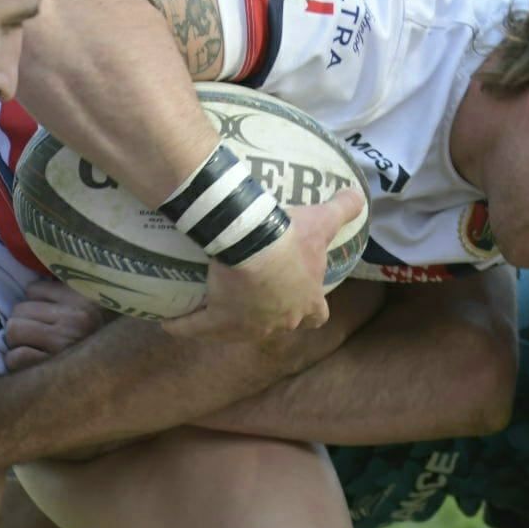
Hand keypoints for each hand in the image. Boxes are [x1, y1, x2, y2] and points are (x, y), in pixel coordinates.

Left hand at [5, 279, 108, 370]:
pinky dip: (17, 361)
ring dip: (17, 342)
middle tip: (35, 336)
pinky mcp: (51, 368)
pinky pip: (16, 356)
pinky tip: (31, 362)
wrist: (114, 376)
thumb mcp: (87, 309)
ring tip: (33, 348)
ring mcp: (63, 345)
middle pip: (19, 310)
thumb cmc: (95, 342)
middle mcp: (75, 321)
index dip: (35, 304)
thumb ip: (63, 294)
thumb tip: (29, 290)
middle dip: (23, 322)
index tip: (46, 317)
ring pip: (14, 330)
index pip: (32, 290)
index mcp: (83, 301)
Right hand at [165, 188, 363, 340]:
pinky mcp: (218, 323)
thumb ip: (345, 208)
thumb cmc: (291, 237)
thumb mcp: (323, 220)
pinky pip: (198, 329)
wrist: (255, 246)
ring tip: (210, 312)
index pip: (316, 316)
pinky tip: (170, 323)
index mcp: (307, 303)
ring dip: (225, 325)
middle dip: (268, 317)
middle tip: (253, 299)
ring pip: (234, 333)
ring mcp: (248, 328)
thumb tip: (358, 194)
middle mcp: (280, 323)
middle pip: (277, 326)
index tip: (301, 300)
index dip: (310, 309)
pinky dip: (185, 327)